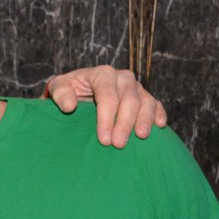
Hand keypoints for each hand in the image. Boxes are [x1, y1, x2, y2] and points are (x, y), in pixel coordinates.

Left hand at [42, 65, 166, 147]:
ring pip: (145, 101)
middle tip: (118, 144)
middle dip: (124, 123)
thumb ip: (60, 94)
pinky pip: (155, 103)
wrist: (78, 89)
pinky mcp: (143, 96)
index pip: (107, 95)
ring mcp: (135, 87)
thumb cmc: (68, 90)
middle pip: (128, 100)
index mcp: (102, 74)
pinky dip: (158, 113)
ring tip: (141, 137)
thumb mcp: (59, 88)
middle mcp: (122, 78)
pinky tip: (160, 125)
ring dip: (144, 120)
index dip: (106, 118)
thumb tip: (69, 106)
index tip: (104, 139)